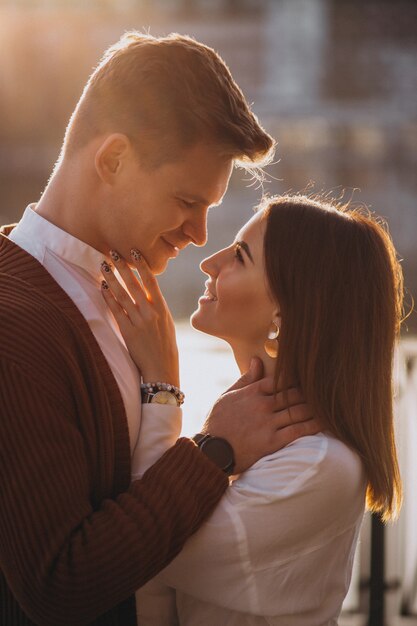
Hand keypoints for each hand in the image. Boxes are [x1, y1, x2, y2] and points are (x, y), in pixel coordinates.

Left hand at [100, 250, 178, 386]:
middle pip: (134, 284)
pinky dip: (108, 297)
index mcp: (162, 308)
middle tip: (113, 252)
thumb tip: (148, 290)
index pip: (151, 281)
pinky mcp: (128, 332)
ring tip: (104, 265)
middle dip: (123, 267)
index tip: (134, 251)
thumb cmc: (164, 345)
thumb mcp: (166, 322)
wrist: (162, 368)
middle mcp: (150, 313)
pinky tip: (103, 287)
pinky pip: (116, 311)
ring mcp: (139, 322)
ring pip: (122, 295)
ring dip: (112, 278)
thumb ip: (157, 306)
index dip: (142, 265)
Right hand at [203, 357, 321, 473]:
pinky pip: (298, 431)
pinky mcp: (272, 442)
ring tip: (329, 405)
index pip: (282, 379)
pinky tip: (324, 423)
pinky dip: (313, 426)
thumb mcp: (227, 396)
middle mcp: (262, 405)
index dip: (297, 379)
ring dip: (315, 408)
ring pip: (299, 411)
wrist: (210, 451)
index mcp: (252, 392)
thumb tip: (257, 360)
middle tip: (325, 390)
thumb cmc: (217, 422)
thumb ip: (246, 379)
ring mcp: (268, 423)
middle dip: (310, 392)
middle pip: (294, 394)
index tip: (309, 378)